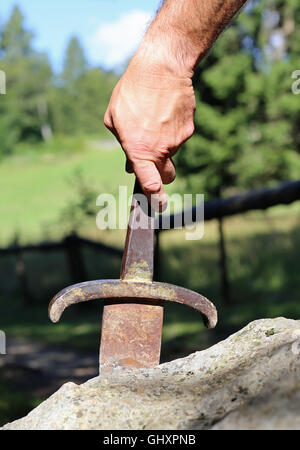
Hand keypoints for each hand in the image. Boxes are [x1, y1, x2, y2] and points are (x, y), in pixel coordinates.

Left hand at [104, 40, 195, 210]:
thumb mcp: (115, 118)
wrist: (162, 67)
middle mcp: (162, 149)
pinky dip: (172, 128)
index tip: (157, 206)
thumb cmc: (132, 91)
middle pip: (167, 175)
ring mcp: (179, 139)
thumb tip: (130, 163)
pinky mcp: (189, 128)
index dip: (154, 197)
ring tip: (152, 116)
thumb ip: (123, 144)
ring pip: (172, 151)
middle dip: (162, 175)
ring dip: (163, 141)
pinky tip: (164, 110)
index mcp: (140, 149)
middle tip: (152, 160)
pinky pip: (179, 135)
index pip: (150, 182)